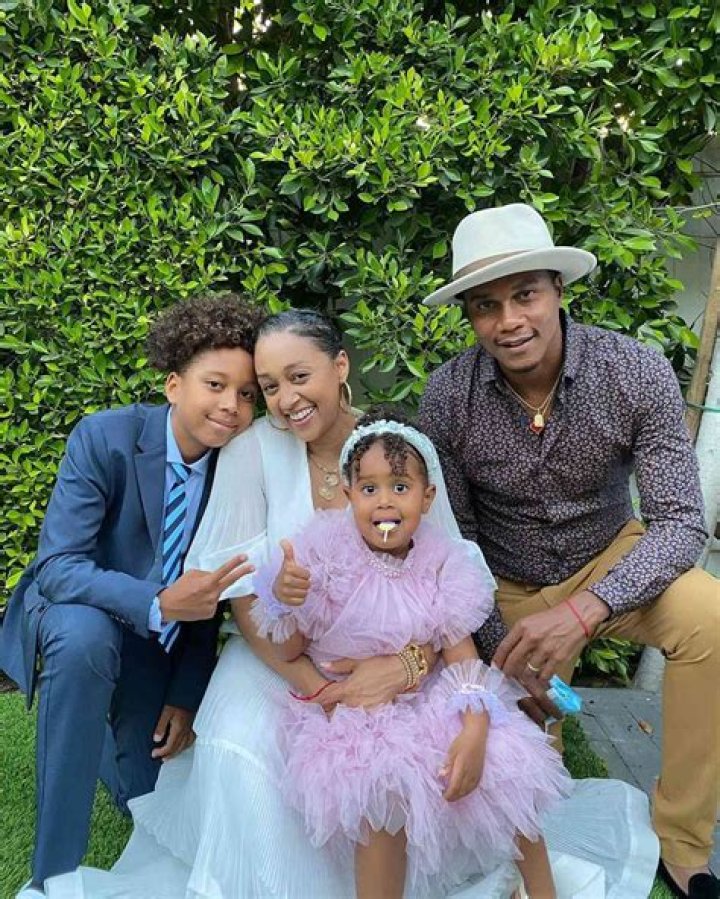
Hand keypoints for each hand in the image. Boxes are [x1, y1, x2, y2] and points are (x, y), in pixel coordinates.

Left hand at [152, 704, 194, 760]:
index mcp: (178, 729)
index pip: (170, 746)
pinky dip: (185, 746)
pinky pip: (191, 741)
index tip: (154, 753)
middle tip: (159, 758)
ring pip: (184, 746)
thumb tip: (156, 739)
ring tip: (169, 756)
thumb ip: (161, 726)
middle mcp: (185, 732)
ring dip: (176, 753)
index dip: (161, 752)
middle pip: (177, 749)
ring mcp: (190, 730)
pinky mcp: (192, 727)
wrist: (187, 695)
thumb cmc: (176, 703)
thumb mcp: (165, 713)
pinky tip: (182, 747)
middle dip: (168, 755)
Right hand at [159, 554, 253, 621]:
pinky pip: (213, 603)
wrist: (168, 606)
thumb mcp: (191, 575)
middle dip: (242, 573)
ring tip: (196, 595)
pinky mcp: (211, 613)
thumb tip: (216, 576)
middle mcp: (212, 594)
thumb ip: (206, 574)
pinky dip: (207, 601)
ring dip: (211, 592)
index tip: (245, 557)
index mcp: (207, 582)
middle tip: (253, 566)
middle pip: (230, 581)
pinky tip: (197, 603)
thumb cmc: (179, 588)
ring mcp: (213, 605)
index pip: (224, 570)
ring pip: (217, 594)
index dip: (235, 563)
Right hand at [272, 540, 310, 605]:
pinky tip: (296, 595)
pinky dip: (301, 599)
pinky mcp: (286, 601)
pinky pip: (301, 601)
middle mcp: (285, 580)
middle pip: (307, 585)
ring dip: (304, 591)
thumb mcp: (287, 562)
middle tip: (300, 582)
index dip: (306, 575)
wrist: (275, 588)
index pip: (307, 575)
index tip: (300, 574)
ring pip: (304, 593)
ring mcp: (284, 592)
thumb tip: (283, 540)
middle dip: (305, 584)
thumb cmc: (285, 573)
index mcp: (287, 569)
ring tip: (298, 589)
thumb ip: (288, 551)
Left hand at [310, 655, 407, 710]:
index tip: (307, 699)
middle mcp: (354, 702)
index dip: (315, 698)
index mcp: (348, 689)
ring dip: (344, 708)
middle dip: (331, 704)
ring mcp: (365, 709)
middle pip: (336, 707)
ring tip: (344, 701)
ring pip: (348, 712)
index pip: (326, 697)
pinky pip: (360, 714)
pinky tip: (358, 705)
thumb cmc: (379, 664)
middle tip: (330, 697)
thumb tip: (323, 665)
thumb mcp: (358, 662)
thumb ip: (339, 666)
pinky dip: (356, 711)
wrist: (402, 671)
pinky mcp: (375, 711)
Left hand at [441, 716, 487, 801]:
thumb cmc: (462, 741)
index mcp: (462, 766)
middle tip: (446, 797)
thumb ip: (447, 764)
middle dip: (453, 796)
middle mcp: (471, 772)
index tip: (442, 796)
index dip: (449, 794)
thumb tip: (441, 776)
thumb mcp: (451, 751)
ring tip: (453, 796)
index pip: (455, 786)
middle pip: (462, 790)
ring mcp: (477, 773)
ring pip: (468, 790)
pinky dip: (468, 791)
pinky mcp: (480, 773)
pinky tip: (463, 791)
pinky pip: (474, 786)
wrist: (477, 736)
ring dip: (460, 795)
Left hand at [493, 590, 608, 682]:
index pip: (504, 647)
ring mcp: (545, 649)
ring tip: (524, 678)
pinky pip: (544, 675)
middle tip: (508, 676)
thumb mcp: (532, 620)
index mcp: (522, 626)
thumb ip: (520, 634)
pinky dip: (540, 679)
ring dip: (525, 678)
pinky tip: (539, 679)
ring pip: (527, 671)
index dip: (498, 660)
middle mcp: (532, 638)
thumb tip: (510, 652)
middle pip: (513, 662)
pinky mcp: (558, 658)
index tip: (496, 666)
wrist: (578, 615)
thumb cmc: (554, 617)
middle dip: (508, 672)